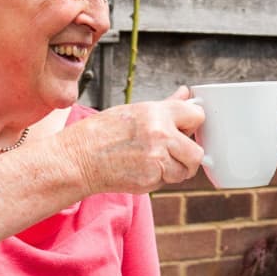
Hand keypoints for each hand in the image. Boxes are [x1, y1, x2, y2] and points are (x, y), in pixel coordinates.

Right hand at [61, 86, 205, 194]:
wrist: (79, 159)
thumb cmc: (102, 133)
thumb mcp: (135, 111)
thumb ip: (166, 106)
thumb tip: (185, 94)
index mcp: (156, 112)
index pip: (197, 116)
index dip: (192, 124)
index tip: (186, 129)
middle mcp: (160, 134)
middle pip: (197, 152)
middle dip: (189, 155)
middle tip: (173, 152)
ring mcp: (157, 158)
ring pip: (185, 171)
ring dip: (173, 169)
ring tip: (151, 160)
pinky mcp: (151, 179)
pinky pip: (167, 181)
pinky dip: (159, 179)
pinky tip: (141, 169)